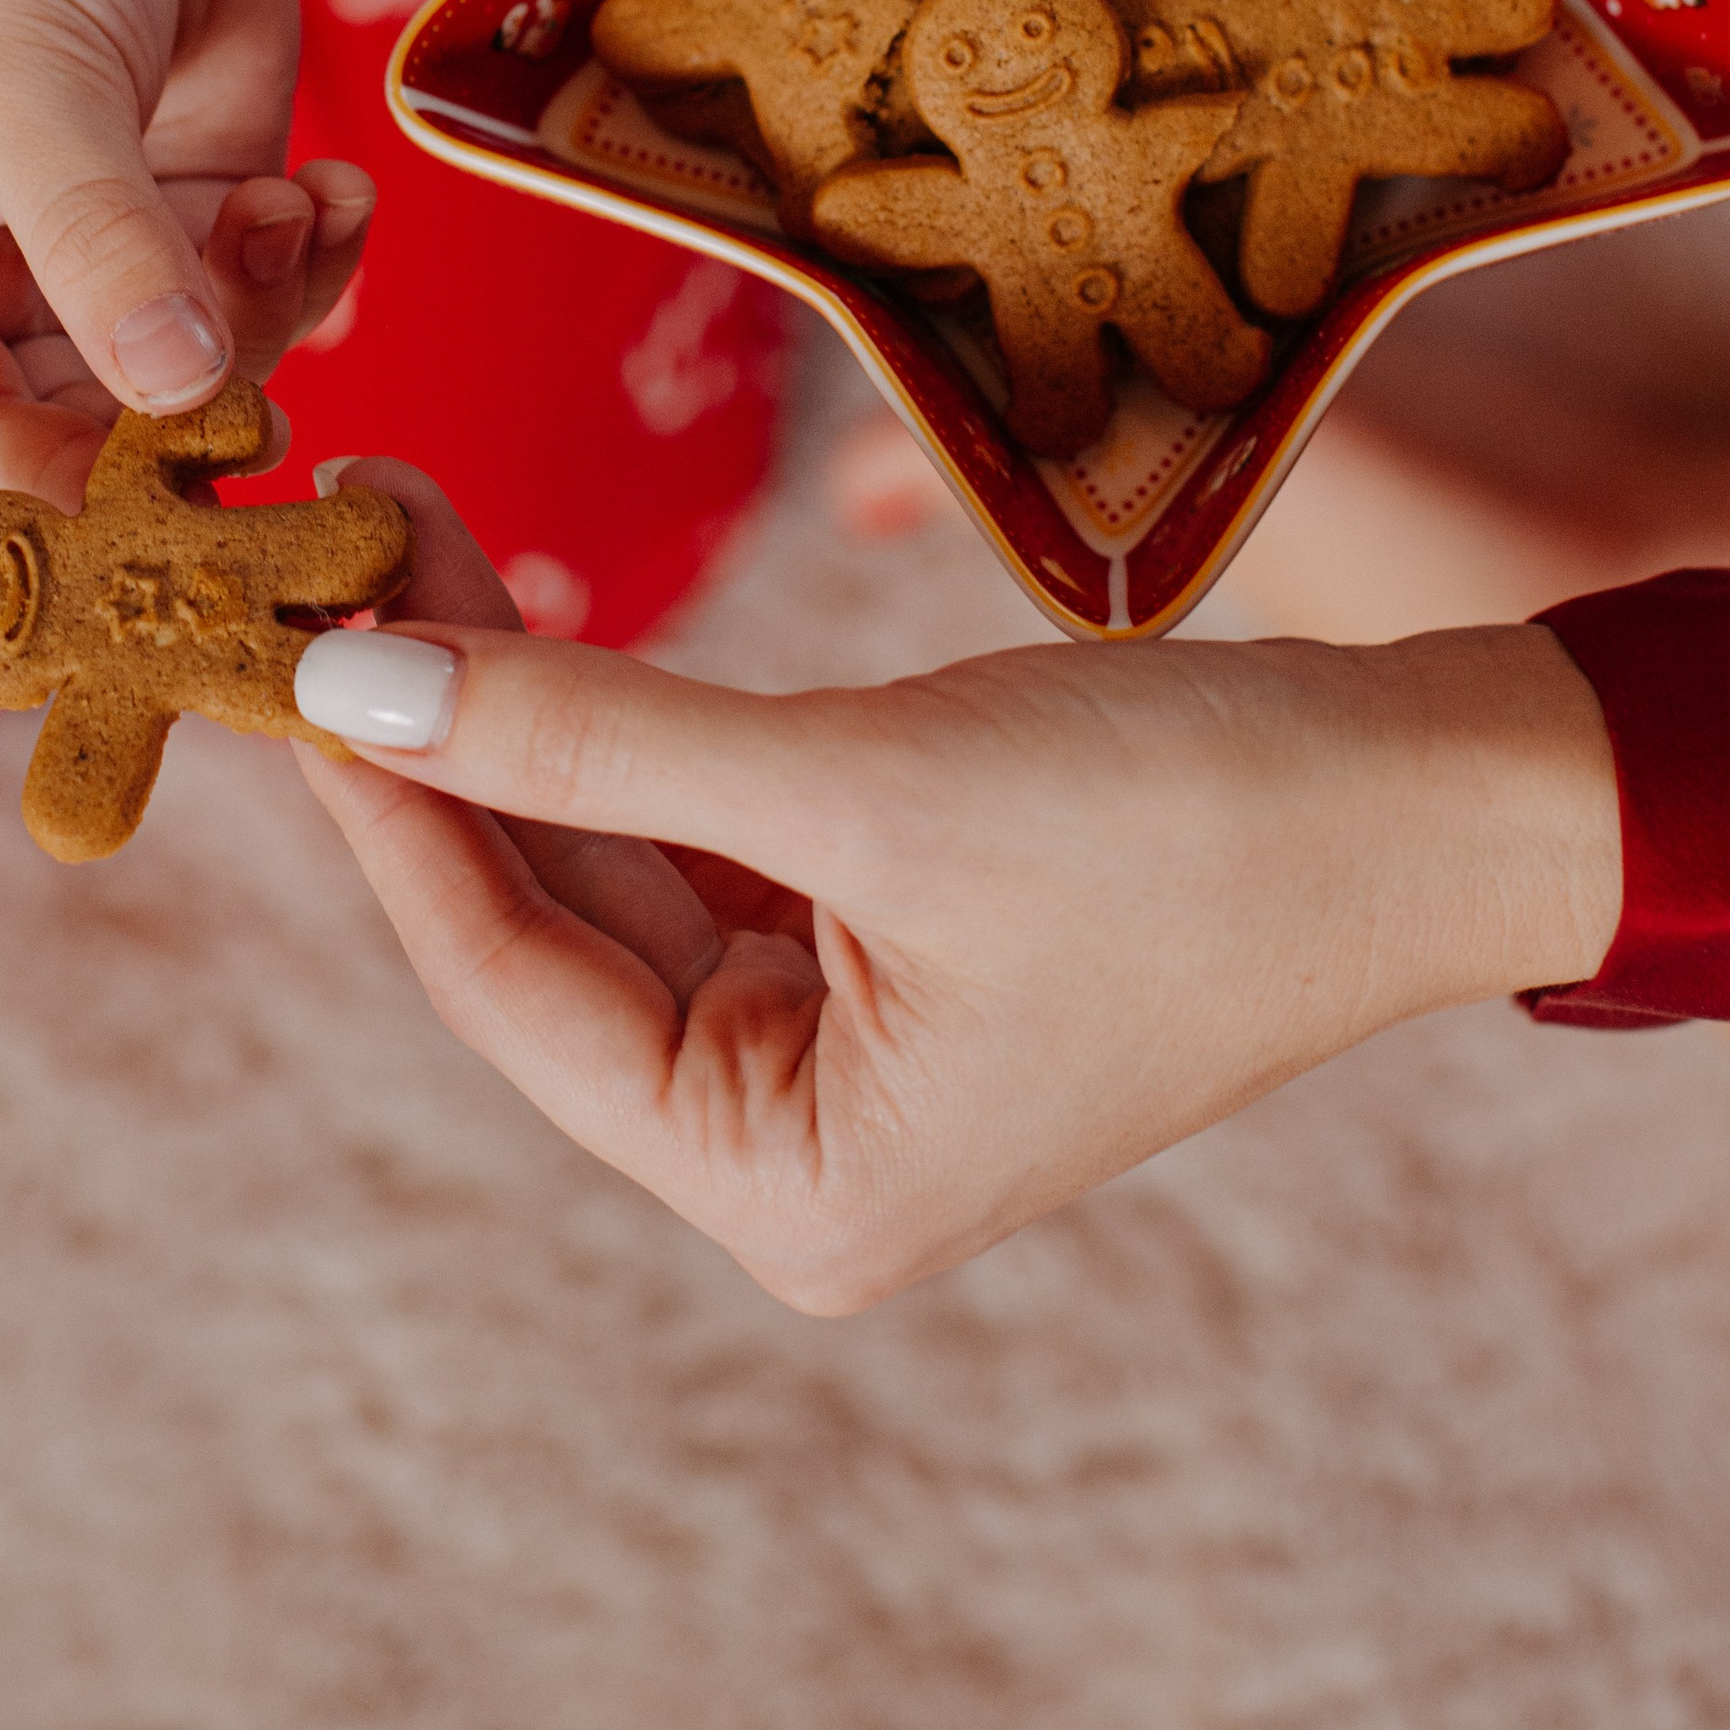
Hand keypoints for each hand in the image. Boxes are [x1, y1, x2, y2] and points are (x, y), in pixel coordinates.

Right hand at [0, 0, 371, 503]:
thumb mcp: (30, 88)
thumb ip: (101, 243)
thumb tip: (175, 395)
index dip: (63, 519)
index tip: (169, 546)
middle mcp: (6, 298)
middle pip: (107, 444)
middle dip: (204, 432)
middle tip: (294, 432)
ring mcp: (125, 261)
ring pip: (219, 374)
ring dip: (276, 311)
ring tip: (290, 206)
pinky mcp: (220, 210)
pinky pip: (286, 291)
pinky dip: (323, 257)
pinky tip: (337, 189)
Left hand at [290, 468, 1621, 1312]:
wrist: (1440, 797)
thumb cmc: (1188, 825)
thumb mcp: (865, 779)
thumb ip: (595, 734)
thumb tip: (360, 684)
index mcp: (786, 1190)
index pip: (511, 988)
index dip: (391, 808)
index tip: (288, 648)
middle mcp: (794, 1151)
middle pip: (551, 923)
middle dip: (446, 732)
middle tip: (334, 553)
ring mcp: (844, 1054)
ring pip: (617, 863)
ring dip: (524, 707)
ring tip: (406, 538)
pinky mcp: (889, 949)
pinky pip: (708, 836)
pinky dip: (626, 725)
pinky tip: (528, 608)